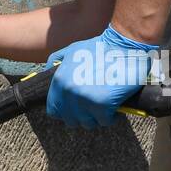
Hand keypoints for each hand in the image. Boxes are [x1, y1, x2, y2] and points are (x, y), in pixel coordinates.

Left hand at [45, 25, 159, 127]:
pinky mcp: (102, 105)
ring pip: (88, 123)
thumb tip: (46, 71)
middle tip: (92, 108)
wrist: (124, 46)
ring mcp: (85, 100)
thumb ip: (56, 61)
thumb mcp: (72, 50)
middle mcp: (69, 92)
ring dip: (96, 117)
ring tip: (103, 105)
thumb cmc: (100, 49)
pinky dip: (111, 117)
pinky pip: (104, 121)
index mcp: (59, 80)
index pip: (54, 110)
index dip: (65, 111)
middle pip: (71, 119)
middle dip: (82, 116)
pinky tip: (114, 106)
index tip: (75, 109)